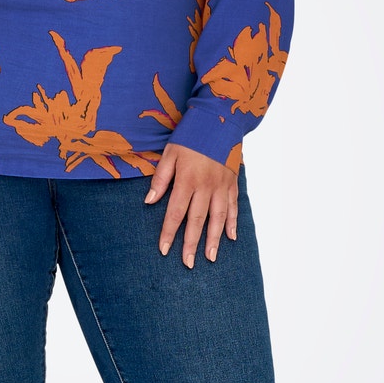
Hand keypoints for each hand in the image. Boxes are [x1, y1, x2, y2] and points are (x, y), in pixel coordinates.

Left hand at [143, 142, 237, 265]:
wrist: (219, 118)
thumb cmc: (190, 135)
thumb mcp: (170, 153)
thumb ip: (160, 178)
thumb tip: (149, 201)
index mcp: (187, 180)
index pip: (175, 213)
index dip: (169, 232)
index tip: (164, 250)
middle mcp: (206, 186)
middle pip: (197, 220)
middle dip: (192, 244)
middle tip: (188, 264)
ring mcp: (222, 186)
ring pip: (218, 218)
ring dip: (214, 239)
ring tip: (210, 257)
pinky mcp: (233, 182)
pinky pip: (234, 206)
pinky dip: (233, 222)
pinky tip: (231, 237)